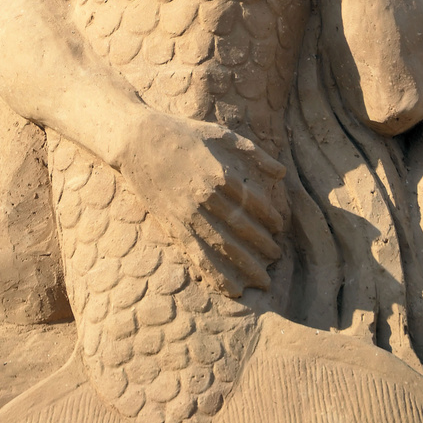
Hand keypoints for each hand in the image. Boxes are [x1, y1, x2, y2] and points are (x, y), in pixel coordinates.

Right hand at [119, 108, 286, 296]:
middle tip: (277, 256)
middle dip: (262, 245)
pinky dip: (215, 274)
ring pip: (222, 246)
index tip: (280, 227)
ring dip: (244, 266)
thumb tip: (282, 173)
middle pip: (241, 227)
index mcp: (220, 173)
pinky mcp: (173, 226)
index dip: (269, 217)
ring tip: (262, 281)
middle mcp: (206, 197)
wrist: (139, 141)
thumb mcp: (221, 134)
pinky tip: (231, 289)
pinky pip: (197, 255)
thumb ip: (253, 152)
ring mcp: (188, 214)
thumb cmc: (184, 134)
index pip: (253, 202)